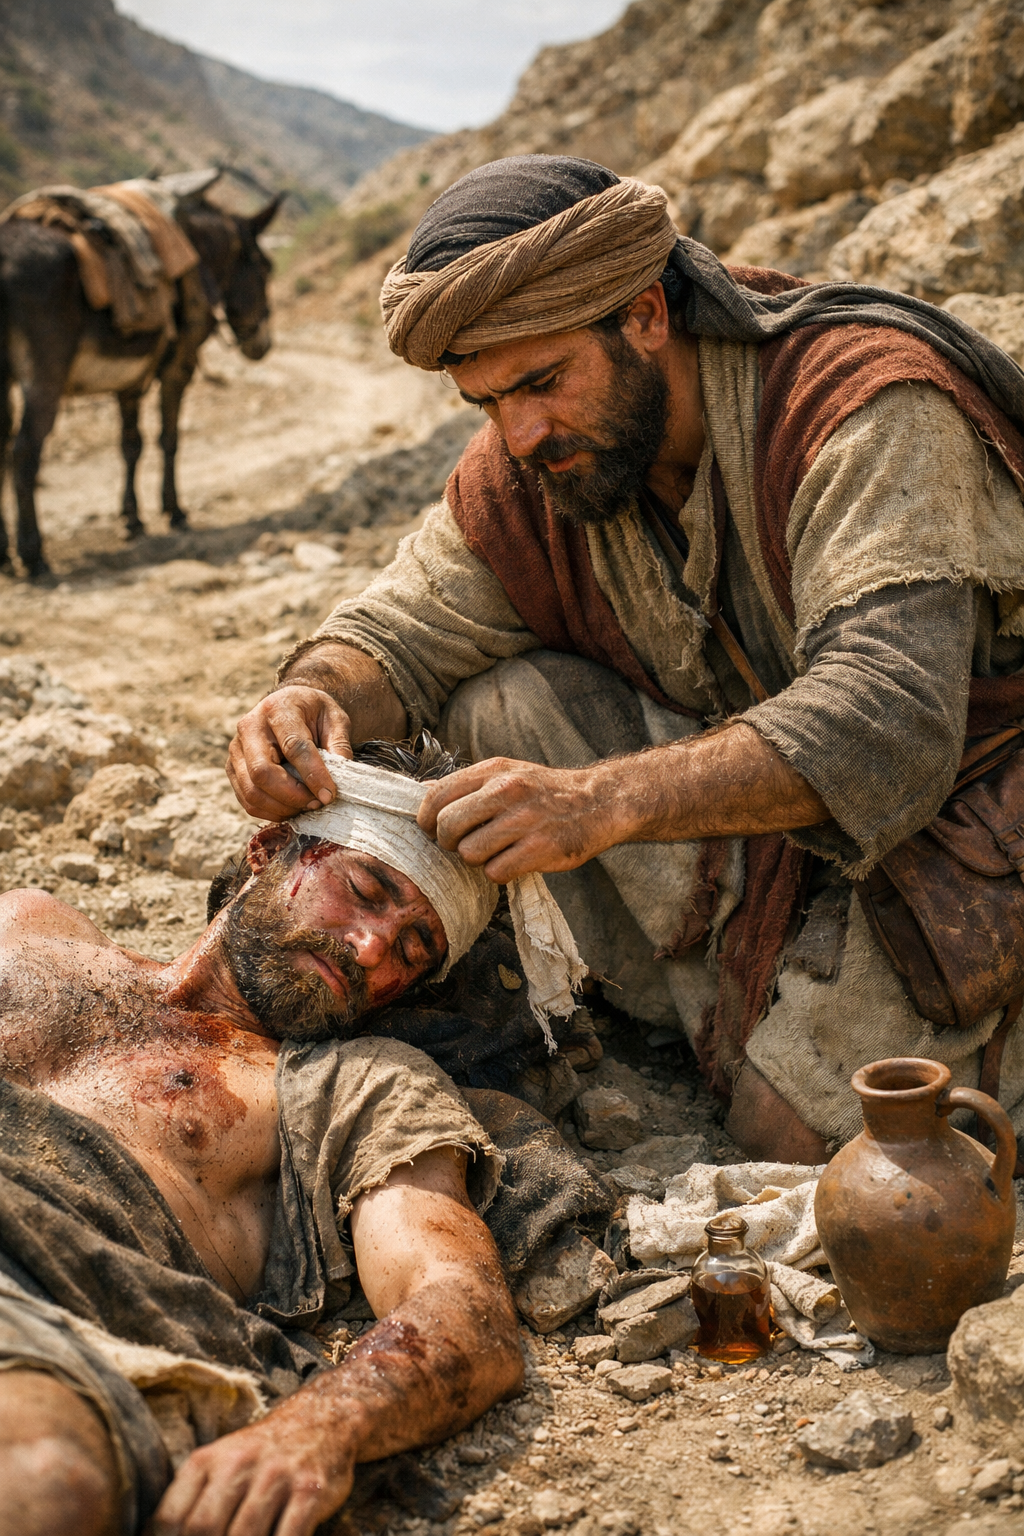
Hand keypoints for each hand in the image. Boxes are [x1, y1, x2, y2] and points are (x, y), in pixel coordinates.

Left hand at [151, 1415, 354, 1535]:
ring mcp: (276, 1476)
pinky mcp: (310, 1490)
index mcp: (207, 1460)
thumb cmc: (260, 1456)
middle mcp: (239, 1463)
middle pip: (204, 1528)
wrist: (320, 1418)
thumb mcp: (219, 1463)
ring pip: (246, 1535)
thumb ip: (191, 1501)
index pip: (170, 1518)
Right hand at [226, 687, 352, 820]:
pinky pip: (247, 801)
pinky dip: (271, 812)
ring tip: (307, 806)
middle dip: (293, 796)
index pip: (293, 746)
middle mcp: (249, 727)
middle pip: (262, 772)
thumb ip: (339, 745)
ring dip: (282, 807)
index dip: (312, 774)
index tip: (329, 794)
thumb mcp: (335, 719)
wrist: (291, 706)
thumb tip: (340, 778)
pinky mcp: (233, 769)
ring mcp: (236, 750)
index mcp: (277, 708)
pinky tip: (292, 809)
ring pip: (252, 791)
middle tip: (318, 803)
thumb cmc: (314, 714)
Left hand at [417, 757, 622, 880]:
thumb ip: (466, 784)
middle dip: (449, 843)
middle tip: (464, 844)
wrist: (598, 802)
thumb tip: (422, 792)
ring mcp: (524, 820)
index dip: (427, 820)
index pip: (436, 796)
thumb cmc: (544, 792)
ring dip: (477, 860)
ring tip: (495, 851)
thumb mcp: (506, 773)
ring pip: (470, 854)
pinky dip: (500, 873)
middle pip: (448, 827)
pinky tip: (514, 861)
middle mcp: (506, 791)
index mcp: (493, 771)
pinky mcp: (540, 849)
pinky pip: (496, 872)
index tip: (436, 830)